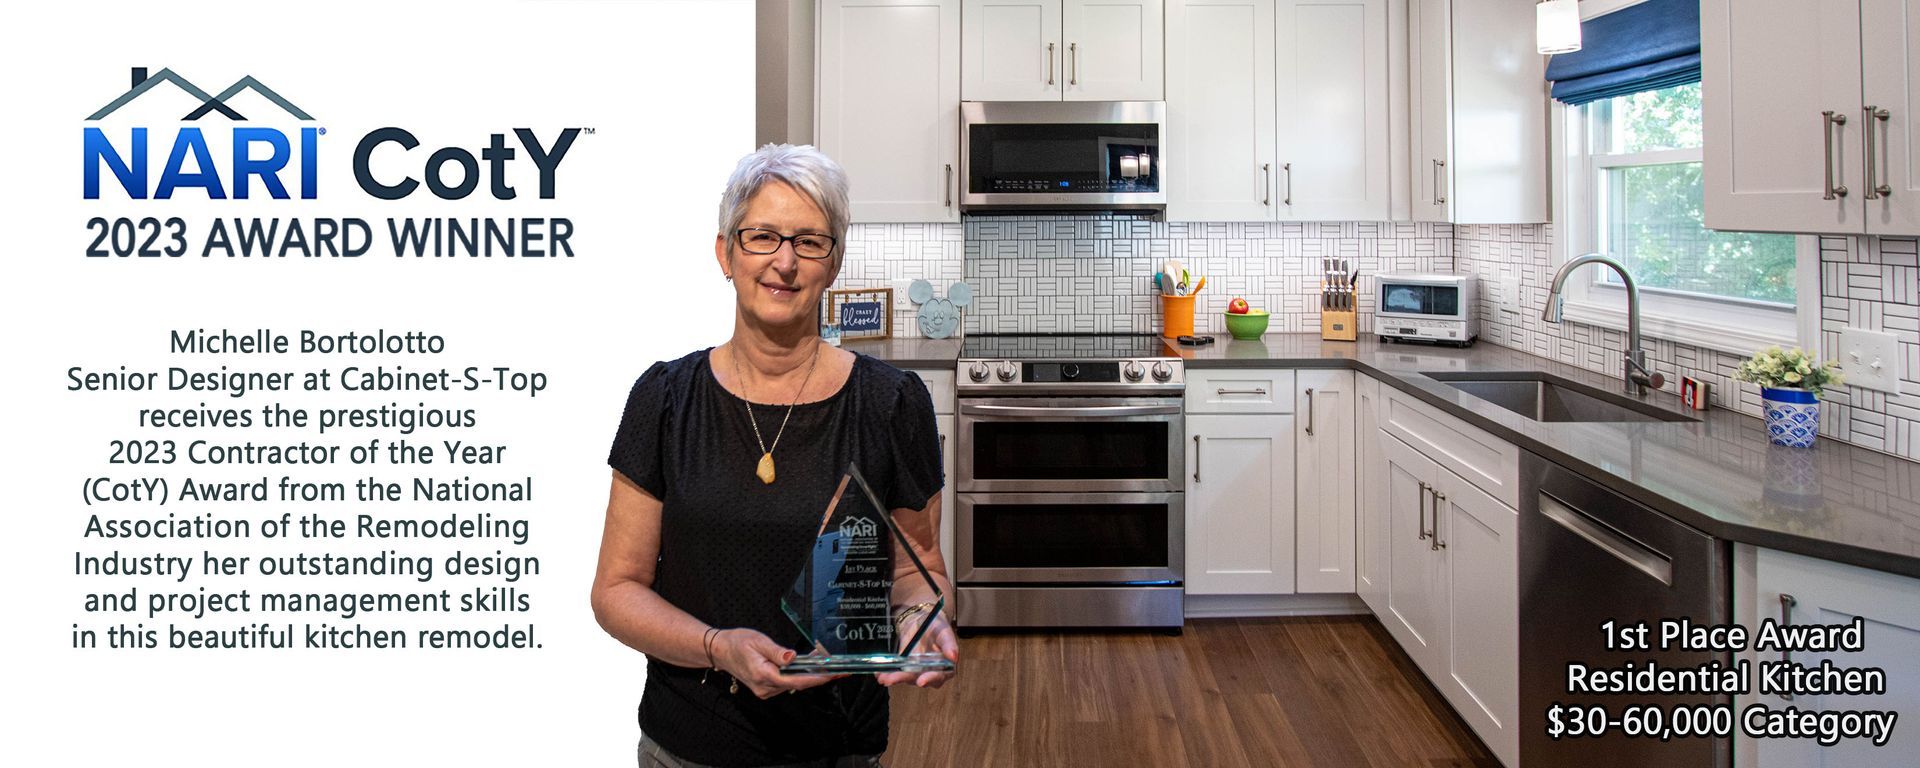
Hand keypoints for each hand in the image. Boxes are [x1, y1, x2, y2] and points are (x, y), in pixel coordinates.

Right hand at [712, 628, 840, 698]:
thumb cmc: (737, 643)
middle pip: (798, 684)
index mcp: (763, 675)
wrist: (720, 651)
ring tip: (825, 661)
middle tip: (837, 666)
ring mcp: (766, 690)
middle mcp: (765, 687)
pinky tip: (808, 665)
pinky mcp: (767, 688)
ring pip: (794, 684)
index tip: (833, 674)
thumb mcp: (758, 641)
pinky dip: (800, 675)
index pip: (796, 681)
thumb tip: (792, 657)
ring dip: (810, 674)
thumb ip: (776, 651)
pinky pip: (788, 683)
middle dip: (818, 675)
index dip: (817, 678)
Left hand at [877, 613, 958, 688]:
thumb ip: (949, 644)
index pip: (939, 676)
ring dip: (893, 678)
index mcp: (945, 666)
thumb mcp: (944, 631)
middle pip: (918, 679)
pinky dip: (886, 673)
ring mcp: (916, 670)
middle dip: (904, 679)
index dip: (930, 679)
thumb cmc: (936, 626)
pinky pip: (895, 672)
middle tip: (891, 680)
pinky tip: (878, 673)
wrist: (921, 618)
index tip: (921, 681)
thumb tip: (954, 657)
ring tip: (882, 677)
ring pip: (905, 678)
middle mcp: (930, 671)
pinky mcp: (904, 667)